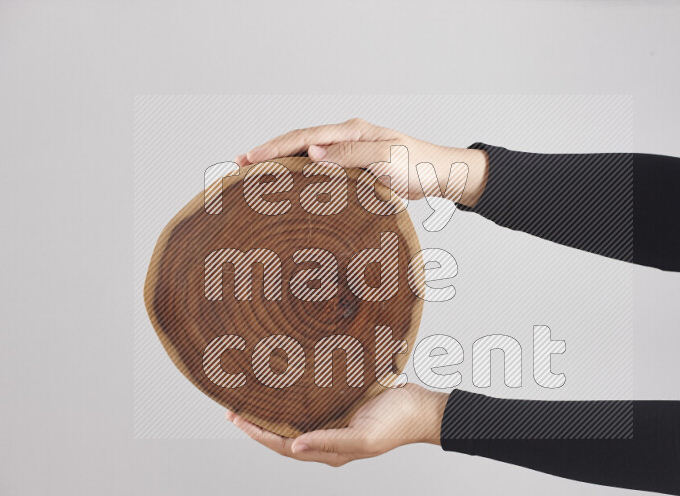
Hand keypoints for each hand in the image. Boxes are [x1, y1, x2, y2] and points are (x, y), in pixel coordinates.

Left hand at [226, 383, 448, 466]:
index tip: (236, 419)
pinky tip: (285, 389)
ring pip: (295, 421)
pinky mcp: (343, 407)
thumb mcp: (364, 436)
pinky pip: (311, 406)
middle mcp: (328, 439)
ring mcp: (335, 423)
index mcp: (330, 451)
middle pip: (283, 435)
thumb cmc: (397, 423)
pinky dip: (293, 400)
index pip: (283, 446)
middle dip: (257, 424)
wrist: (422, 407)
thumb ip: (330, 442)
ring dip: (272, 412)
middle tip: (233, 408)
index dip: (258, 435)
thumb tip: (295, 446)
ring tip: (251, 399)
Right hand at [235, 118, 487, 206]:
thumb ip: (349, 155)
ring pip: (306, 152)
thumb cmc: (417, 166)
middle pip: (299, 141)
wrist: (439, 174)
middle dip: (268, 151)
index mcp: (351, 131)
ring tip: (254, 170)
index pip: (304, 137)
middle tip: (240, 164)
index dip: (274, 148)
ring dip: (280, 161)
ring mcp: (349, 149)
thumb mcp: (385, 158)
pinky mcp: (353, 165)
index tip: (249, 159)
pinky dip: (298, 170)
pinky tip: (288, 179)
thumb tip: (312, 153)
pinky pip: (319, 165)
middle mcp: (346, 136)